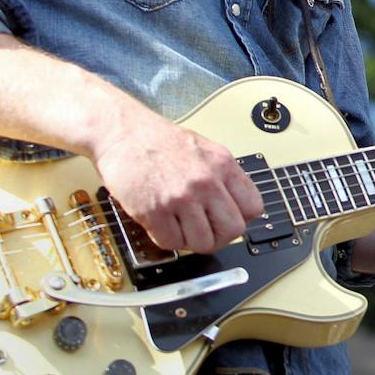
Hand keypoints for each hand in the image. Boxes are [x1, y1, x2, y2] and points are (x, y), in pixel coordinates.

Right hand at [90, 110, 264, 254]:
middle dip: (219, 236)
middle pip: (232, 230)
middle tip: (204, 231)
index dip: (240, 218)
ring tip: (179, 225)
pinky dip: (166, 239)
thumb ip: (222, 177)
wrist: (120, 131)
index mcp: (223, 164)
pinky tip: (161, 224)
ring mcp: (182, 197)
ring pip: (203, 242)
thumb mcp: (204, 149)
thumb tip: (235, 206)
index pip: (253, 207)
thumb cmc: (157, 140)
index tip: (227, 219)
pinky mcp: (155, 210)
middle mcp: (206, 181)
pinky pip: (172, 243)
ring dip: (190, 240)